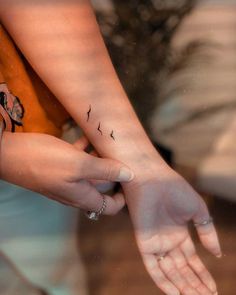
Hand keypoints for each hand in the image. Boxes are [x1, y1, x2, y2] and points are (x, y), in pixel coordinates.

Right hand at [0, 132, 132, 213]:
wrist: (7, 154)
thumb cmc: (43, 161)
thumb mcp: (78, 164)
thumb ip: (105, 170)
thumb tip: (130, 175)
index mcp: (82, 195)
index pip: (110, 207)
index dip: (123, 197)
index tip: (131, 180)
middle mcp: (76, 190)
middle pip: (102, 188)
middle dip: (115, 174)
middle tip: (124, 157)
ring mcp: (66, 178)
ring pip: (91, 172)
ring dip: (101, 159)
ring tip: (111, 143)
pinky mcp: (58, 166)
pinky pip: (78, 159)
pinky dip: (86, 150)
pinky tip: (89, 135)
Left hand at [123, 157, 220, 294]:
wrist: (153, 179)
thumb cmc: (174, 189)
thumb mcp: (198, 211)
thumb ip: (207, 232)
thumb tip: (218, 254)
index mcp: (179, 233)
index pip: (191, 260)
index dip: (202, 275)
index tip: (213, 290)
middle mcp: (167, 240)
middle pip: (182, 269)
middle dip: (194, 285)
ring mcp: (156, 243)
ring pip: (170, 271)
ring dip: (182, 286)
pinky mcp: (144, 242)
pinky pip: (153, 267)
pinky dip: (163, 282)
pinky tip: (176, 294)